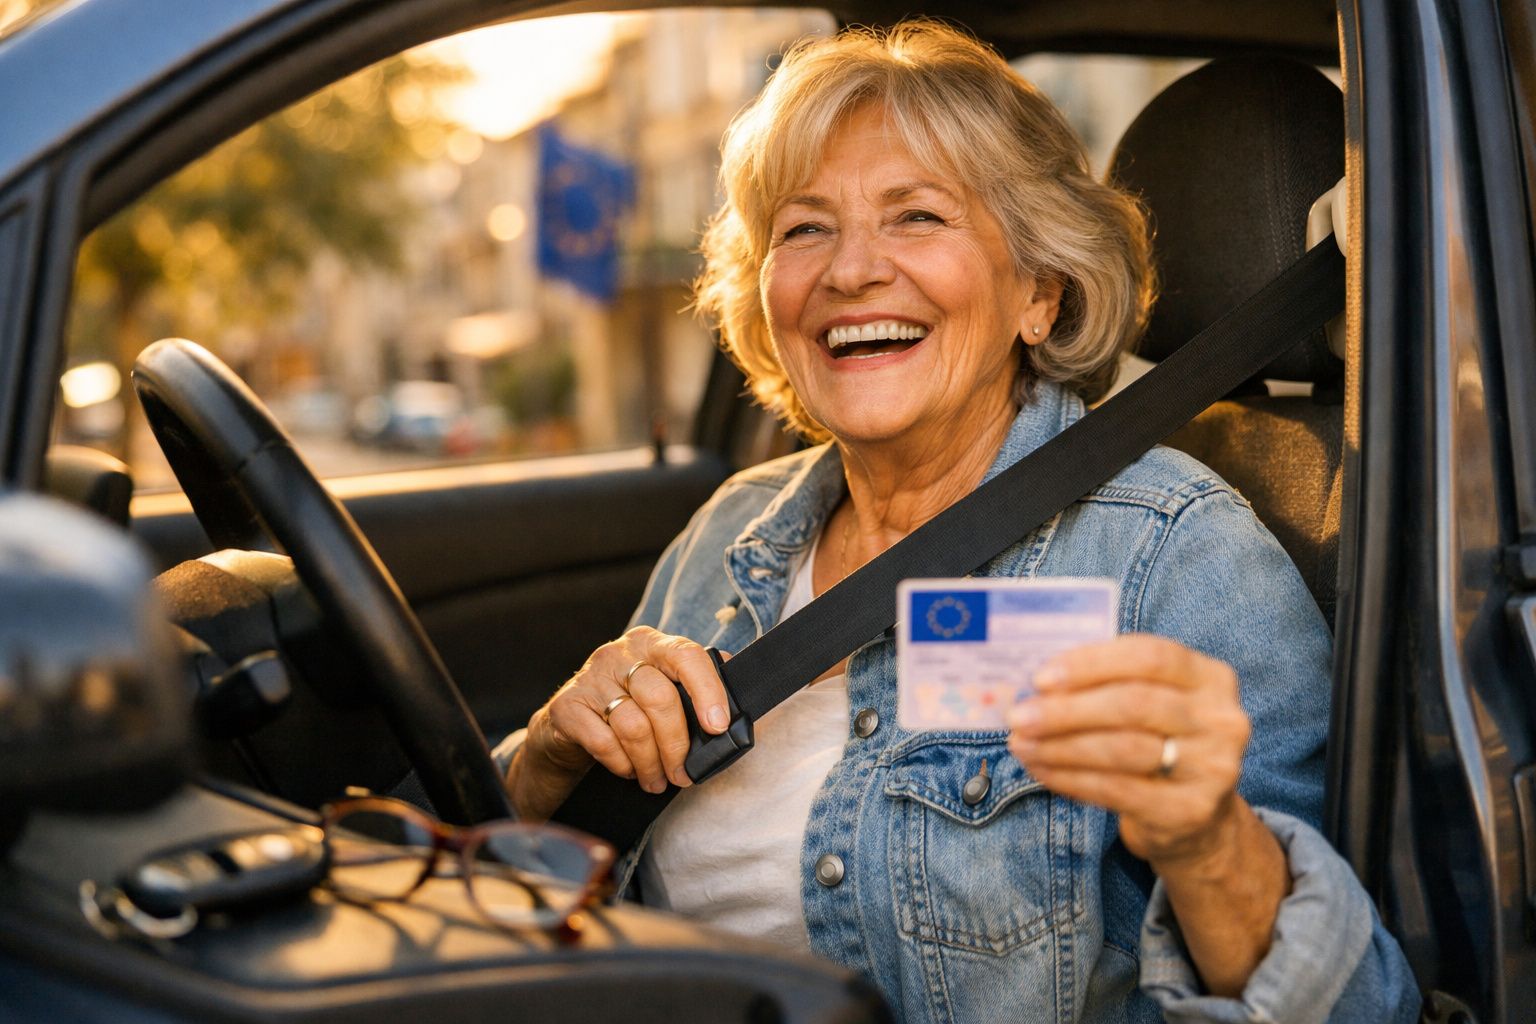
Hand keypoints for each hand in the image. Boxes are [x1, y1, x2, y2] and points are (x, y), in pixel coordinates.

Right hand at [509, 627, 730, 820]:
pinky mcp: (567, 706)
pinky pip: (603, 742)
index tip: (719, 726)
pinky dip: (622, 764)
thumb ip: (695, 691)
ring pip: (633, 726)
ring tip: (657, 780)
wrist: (569, 725)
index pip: (686, 655)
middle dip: (677, 745)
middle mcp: (620, 654)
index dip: (707, 690)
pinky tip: (629, 770)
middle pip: (659, 698)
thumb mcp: (663, 690)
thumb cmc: (630, 707)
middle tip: (683, 774)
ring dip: (651, 763)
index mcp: (652, 644)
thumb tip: (737, 708)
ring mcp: (590, 677)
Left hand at [1006, 634, 1251, 868]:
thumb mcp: (1150, 704)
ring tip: (1021, 744)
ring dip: (1060, 746)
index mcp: (1211, 677)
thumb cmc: (1157, 743)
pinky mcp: (1190, 811)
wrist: (1197, 819)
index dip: (1092, 663)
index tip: (1042, 677)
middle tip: (1019, 715)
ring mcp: (1213, 768)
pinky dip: (1070, 779)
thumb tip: (1036, 683)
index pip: (1150, 656)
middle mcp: (1221, 719)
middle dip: (1067, 709)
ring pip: (1122, 749)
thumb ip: (1109, 683)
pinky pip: (1117, 790)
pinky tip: (1041, 770)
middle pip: (1133, 703)